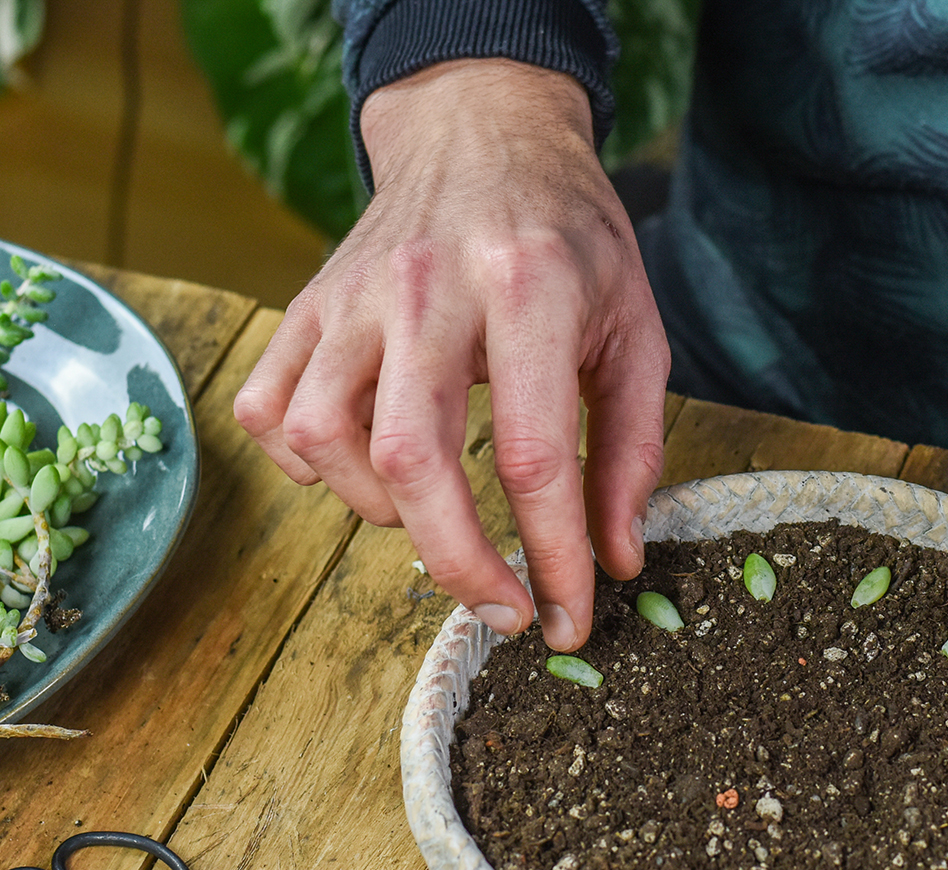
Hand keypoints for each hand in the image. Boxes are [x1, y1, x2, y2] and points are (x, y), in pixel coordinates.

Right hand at [233, 58, 669, 650]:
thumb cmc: (572, 242)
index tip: (570, 615)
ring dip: (382, 512)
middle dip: (459, 564)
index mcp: (529, 291)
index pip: (533, 455)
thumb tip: (614, 561)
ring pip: (326, 439)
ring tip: (440, 516)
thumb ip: (632, 450)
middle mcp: (428, 291)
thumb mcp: (636, 332)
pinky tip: (364, 470)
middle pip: (411, 461)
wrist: (483, 133)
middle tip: (506, 611)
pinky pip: (268, 409)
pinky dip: (307, 465)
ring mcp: (353, 296)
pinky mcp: (306, 305)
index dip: (553, 553)